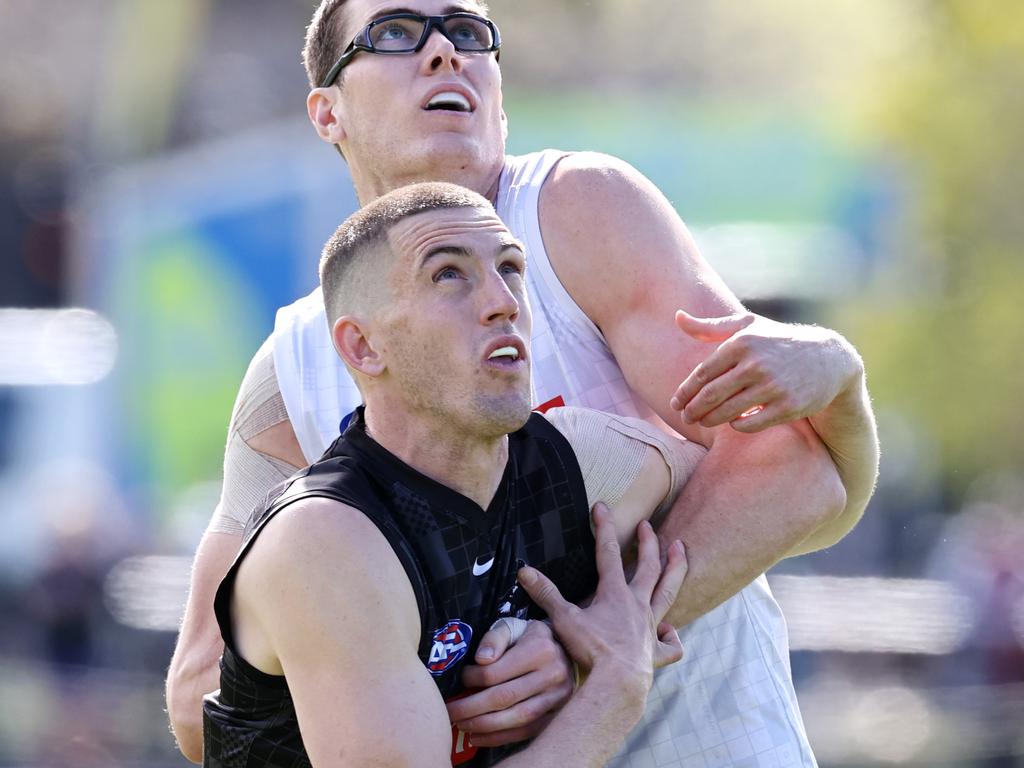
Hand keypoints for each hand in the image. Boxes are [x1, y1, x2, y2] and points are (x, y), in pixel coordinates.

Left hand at [447, 619, 573, 746]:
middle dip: (472, 708)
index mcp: (539, 649)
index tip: (461, 680)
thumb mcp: (512, 627)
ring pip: (516, 718)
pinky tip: (479, 737)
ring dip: (484, 726)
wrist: (564, 650)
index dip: (473, 679)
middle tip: (450, 712)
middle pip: (505, 697)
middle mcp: (553, 674)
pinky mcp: (558, 714)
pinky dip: (500, 737)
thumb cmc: (529, 638)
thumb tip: (481, 659)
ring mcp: (558, 697)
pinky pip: (527, 731)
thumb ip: (495, 637)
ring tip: (462, 725)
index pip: (496, 671)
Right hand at [518, 504, 686, 684]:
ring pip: (668, 592)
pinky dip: (672, 637)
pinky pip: (670, 644)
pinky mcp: (655, 652)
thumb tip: (524, 571)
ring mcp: (650, 627)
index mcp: (614, 594)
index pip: (608, 552)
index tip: (602, 506)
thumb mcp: (563, 619)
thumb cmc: (591, 651)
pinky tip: (670, 632)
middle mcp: (637, 605)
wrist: (617, 683)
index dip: (604, 527)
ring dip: (676, 568)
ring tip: (681, 549)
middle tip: (647, 525)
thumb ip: (546, 594)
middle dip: (647, 542)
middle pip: (647, 566)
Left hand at [669, 310, 859, 432]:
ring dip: (709, 420)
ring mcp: (772, 386)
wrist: (829, 359)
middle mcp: (755, 363)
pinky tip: (732, 423)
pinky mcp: (787, 407)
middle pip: (711, 395)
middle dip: (693, 410)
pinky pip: (750, 424)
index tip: (675, 403)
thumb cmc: (778, 341)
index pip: (702, 374)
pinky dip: (736, 426)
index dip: (685, 392)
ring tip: (701, 422)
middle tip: (685, 418)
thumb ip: (710, 326)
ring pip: (727, 412)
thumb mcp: (748, 327)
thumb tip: (677, 317)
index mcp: (741, 342)